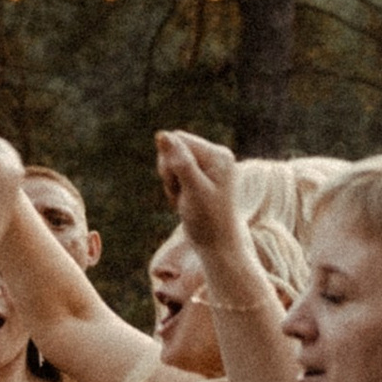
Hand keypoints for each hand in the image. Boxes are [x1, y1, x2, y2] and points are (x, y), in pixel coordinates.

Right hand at [154, 129, 239, 245]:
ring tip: (184, 200)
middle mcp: (216, 155)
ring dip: (171, 182)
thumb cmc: (208, 220)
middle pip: (174, 149)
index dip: (170, 163)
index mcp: (219, 154)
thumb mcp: (193, 190)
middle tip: (182, 195)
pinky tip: (185, 201)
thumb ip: (179, 162)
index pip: (178, 140)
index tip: (181, 187)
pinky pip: (176, 172)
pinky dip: (175, 188)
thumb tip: (162, 135)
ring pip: (172, 161)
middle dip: (170, 173)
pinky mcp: (202, 175)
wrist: (217, 246)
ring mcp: (210, 165)